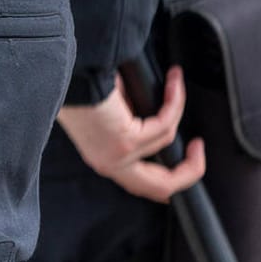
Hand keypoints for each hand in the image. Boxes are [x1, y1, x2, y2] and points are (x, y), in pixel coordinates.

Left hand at [56, 65, 206, 203]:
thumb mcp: (109, 112)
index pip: (144, 185)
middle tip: (198, 148)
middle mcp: (110, 164)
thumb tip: (156, 111)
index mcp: (104, 159)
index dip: (172, 175)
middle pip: (162, 188)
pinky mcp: (125, 141)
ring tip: (176, 85)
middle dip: (190, 170)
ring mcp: (118, 156)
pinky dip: (174, 102)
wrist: (62, 73)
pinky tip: (173, 82)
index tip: (185, 152)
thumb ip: (134, 121)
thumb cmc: (79, 86)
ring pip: (168, 149)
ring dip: (178, 112)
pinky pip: (164, 125)